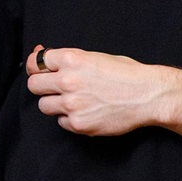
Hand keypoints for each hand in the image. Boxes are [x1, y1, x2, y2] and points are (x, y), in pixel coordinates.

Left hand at [25, 45, 172, 135]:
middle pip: (34, 85)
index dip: (37, 66)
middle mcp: (68, 81)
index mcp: (72, 59)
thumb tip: (45, 58)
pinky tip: (86, 111)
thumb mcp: (96, 56)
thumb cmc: (126, 73)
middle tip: (53, 87)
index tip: (39, 70)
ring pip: (44, 106)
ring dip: (55, 104)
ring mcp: (72, 104)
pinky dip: (70, 118)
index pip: (37, 62)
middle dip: (42, 86)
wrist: (147, 95)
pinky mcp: (78, 124)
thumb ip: (70, 60)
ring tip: (74, 101)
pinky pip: (61, 122)